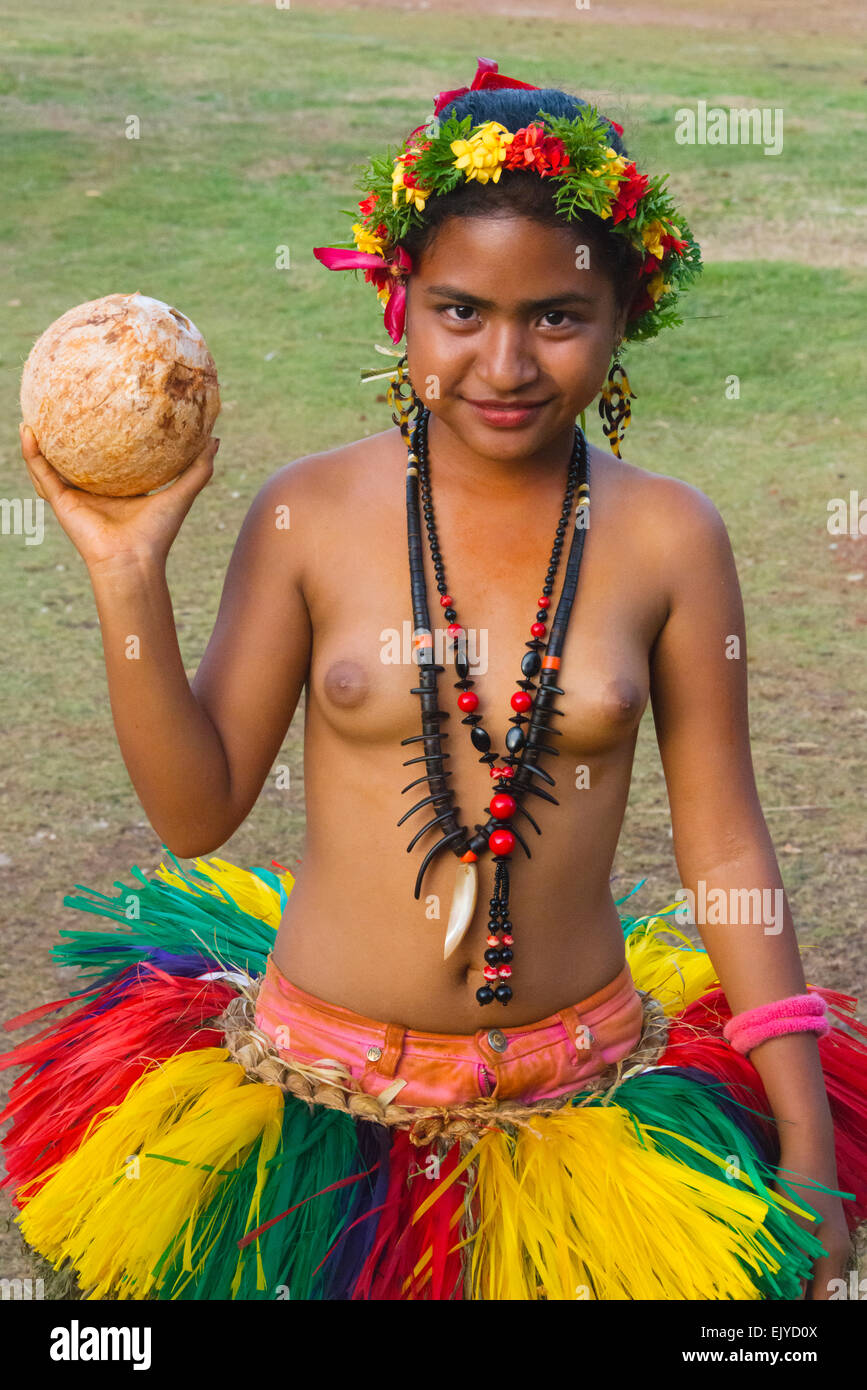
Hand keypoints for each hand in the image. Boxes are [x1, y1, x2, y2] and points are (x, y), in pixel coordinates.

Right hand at [20, 422, 219, 572]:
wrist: (134, 561)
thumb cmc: (157, 533)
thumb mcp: (181, 493)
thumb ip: (198, 468)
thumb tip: (214, 439)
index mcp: (118, 489)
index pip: (108, 458)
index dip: (103, 437)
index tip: (103, 409)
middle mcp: (94, 492)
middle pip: (75, 459)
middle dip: (66, 436)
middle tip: (62, 405)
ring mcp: (74, 496)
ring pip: (51, 463)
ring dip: (39, 441)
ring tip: (33, 415)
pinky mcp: (60, 502)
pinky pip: (41, 473)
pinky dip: (31, 454)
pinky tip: (27, 431)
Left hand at [772, 1151, 851, 1299]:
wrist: (808, 1148)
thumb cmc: (799, 1187)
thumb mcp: (793, 1228)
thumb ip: (793, 1264)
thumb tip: (792, 1296)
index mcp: (834, 1257)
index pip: (827, 1299)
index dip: (803, 1306)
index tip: (781, 1302)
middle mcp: (837, 1251)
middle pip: (823, 1289)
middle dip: (800, 1295)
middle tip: (774, 1293)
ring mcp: (830, 1238)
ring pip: (817, 1273)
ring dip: (798, 1282)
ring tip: (775, 1283)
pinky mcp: (819, 1226)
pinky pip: (812, 1257)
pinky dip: (798, 1265)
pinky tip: (781, 1262)